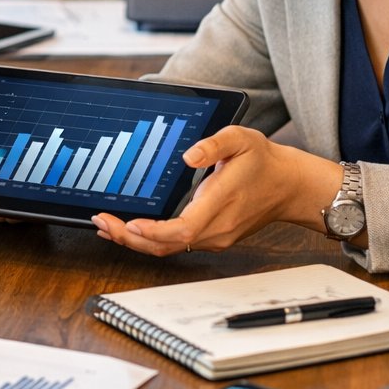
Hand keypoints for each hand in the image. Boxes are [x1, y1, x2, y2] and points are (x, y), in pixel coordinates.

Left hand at [91, 126, 337, 254]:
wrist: (288, 185)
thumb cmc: (263, 161)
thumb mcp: (242, 138)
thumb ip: (214, 144)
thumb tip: (189, 155)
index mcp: (220, 204)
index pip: (181, 230)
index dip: (152, 232)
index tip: (128, 223)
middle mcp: (216, 228)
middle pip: (167, 246)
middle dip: (129, 238)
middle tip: (100, 222)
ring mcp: (215, 237)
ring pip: (169, 249)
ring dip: (136, 241)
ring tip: (106, 226)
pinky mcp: (212, 237)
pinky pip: (176, 246)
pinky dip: (150, 240)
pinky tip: (131, 230)